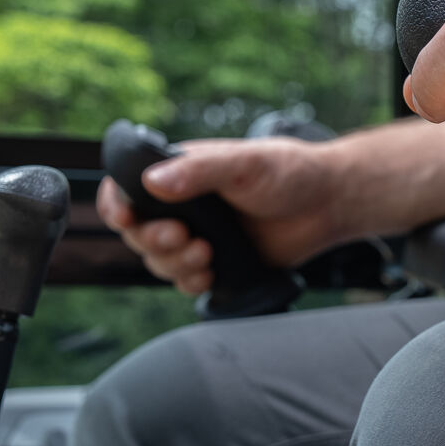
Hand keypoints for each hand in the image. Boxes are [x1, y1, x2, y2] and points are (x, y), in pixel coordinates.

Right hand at [98, 136, 348, 295]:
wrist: (328, 204)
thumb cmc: (289, 172)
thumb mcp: (243, 163)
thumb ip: (199, 170)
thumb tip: (152, 183)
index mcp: (179, 173)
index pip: (126, 188)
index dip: (116, 204)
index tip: (125, 217)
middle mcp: (182, 206)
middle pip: (138, 233)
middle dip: (153, 240)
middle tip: (183, 236)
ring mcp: (199, 235)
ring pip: (159, 261)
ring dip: (174, 264)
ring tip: (207, 253)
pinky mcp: (218, 262)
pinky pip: (186, 281)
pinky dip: (190, 282)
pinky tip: (209, 275)